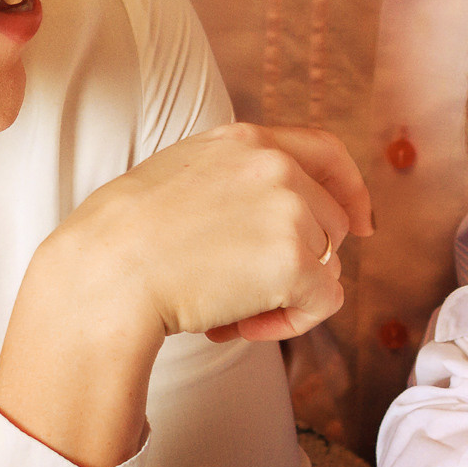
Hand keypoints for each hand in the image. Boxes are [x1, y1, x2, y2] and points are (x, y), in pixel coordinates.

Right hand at [0, 124, 372, 466]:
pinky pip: (322, 302)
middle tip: (243, 291)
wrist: (105, 274)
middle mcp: (276, 165)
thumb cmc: (125, 240)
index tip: (361, 223)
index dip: (350, 189)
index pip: (326, 150)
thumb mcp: (185, 176)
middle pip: (330, 222)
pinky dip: (288, 324)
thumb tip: (285, 220)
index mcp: (245, 140)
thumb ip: (237, 180)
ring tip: (227, 309)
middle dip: (299, 262)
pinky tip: (237, 326)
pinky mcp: (295, 260)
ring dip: (287, 297)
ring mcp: (290, 210)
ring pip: (327, 265)